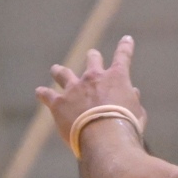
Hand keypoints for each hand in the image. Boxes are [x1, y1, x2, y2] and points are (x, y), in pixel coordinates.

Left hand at [35, 36, 146, 155]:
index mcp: (116, 78)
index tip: (127, 39)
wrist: (105, 138)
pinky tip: (39, 92)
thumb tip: (133, 93)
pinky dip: (43, 93)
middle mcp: (93, 77)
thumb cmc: (126, 127)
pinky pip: (47, 95)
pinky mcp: (59, 103)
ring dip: (60, 71)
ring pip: (63, 73)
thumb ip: (133, 100)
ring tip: (56, 69)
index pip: (123, 57)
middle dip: (93, 57)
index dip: (125, 47)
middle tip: (92, 56)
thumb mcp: (137, 114)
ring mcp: (74, 89)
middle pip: (92, 59)